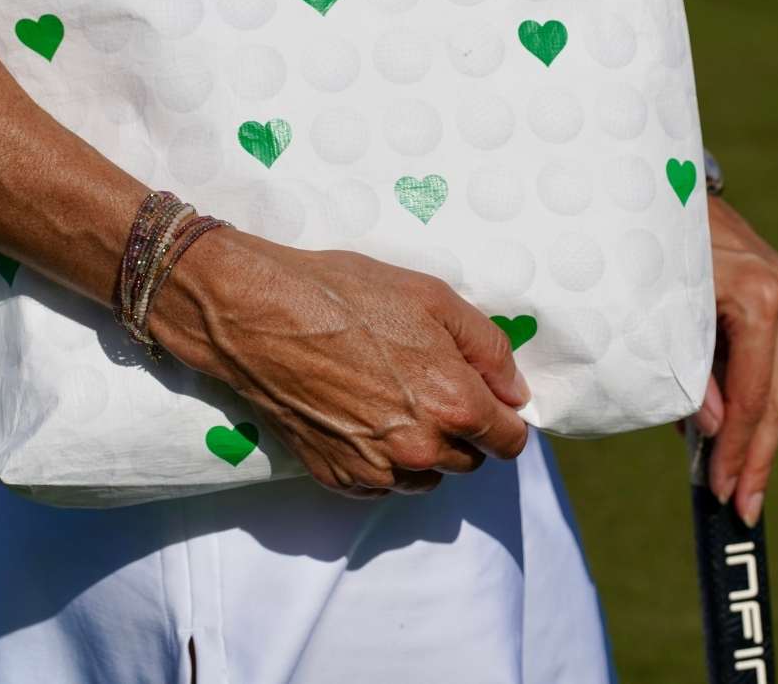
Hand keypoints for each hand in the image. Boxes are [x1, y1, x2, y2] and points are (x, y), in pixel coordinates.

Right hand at [150, 228, 531, 497]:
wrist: (261, 316)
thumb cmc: (348, 296)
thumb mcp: (434, 298)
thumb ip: (489, 348)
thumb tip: (516, 392)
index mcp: (454, 403)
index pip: (509, 441)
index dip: (504, 416)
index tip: (487, 395)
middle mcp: (420, 450)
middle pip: (469, 460)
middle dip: (462, 428)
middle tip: (429, 382)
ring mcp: (376, 471)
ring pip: (426, 476)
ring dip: (424, 448)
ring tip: (392, 396)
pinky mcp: (338, 479)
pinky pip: (382, 482)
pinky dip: (382, 459)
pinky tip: (361, 414)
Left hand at [686, 196, 777, 526]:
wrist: (669, 183)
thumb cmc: (652, 241)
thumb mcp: (657, 307)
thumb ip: (686, 369)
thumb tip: (709, 430)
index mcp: (761, 296)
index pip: (756, 393)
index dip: (742, 449)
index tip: (730, 495)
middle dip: (756, 454)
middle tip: (743, 508)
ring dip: (756, 432)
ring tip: (740, 484)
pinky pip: (771, 359)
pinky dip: (752, 396)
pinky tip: (736, 437)